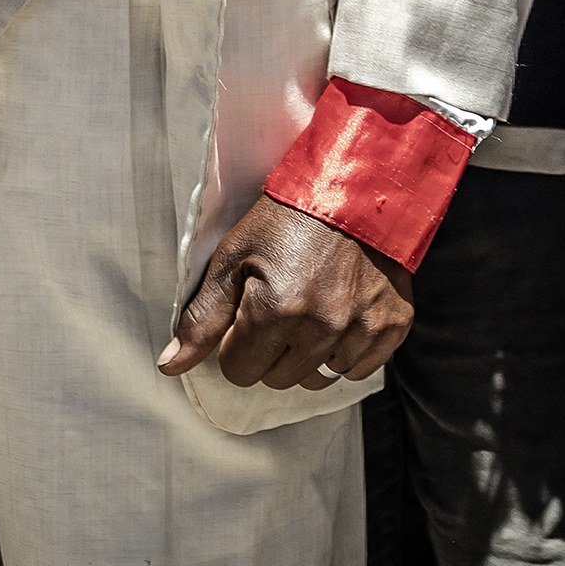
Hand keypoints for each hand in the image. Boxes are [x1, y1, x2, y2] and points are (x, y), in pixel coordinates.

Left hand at [158, 194, 414, 389]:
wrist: (359, 186)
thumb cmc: (287, 217)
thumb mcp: (233, 257)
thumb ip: (201, 317)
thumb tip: (170, 367)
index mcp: (277, 310)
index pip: (240, 372)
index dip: (237, 344)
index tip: (250, 313)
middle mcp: (322, 327)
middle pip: (279, 379)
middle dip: (272, 351)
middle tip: (282, 306)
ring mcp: (363, 327)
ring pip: (320, 378)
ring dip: (310, 354)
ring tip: (313, 308)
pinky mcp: (394, 324)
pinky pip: (359, 368)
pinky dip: (347, 350)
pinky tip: (343, 313)